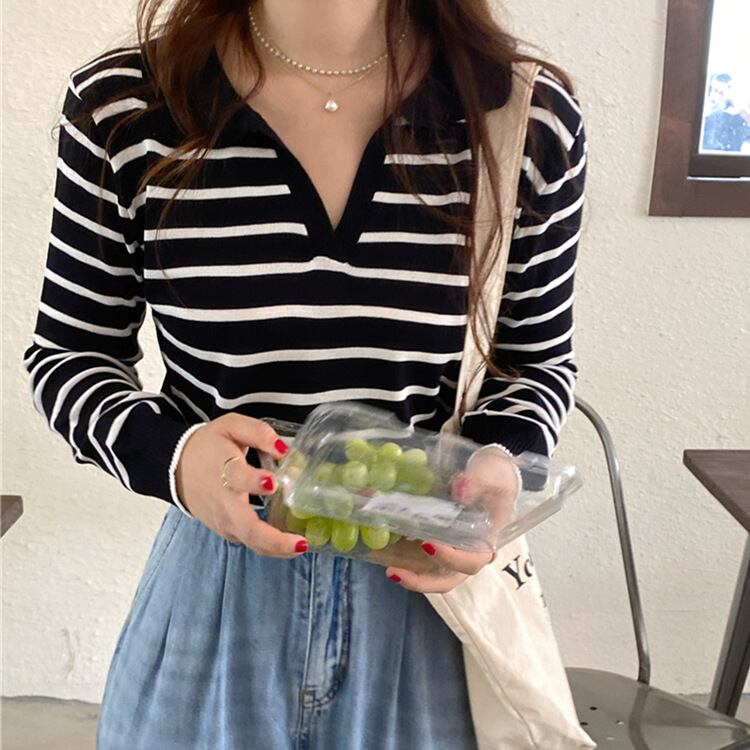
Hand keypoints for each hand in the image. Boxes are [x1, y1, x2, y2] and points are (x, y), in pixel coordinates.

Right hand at [175, 413, 307, 557]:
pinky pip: (248, 542)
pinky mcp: (225, 529)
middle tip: (300, 543)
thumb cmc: (208, 446)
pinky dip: (269, 547)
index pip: (237, 477)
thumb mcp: (232, 426)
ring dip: (276, 548)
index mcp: (225, 469)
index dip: (255, 482)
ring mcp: (223, 519)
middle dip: (274, 539)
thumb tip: (284, 449)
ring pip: (250, 541)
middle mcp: (223, 500)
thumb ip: (259, 433)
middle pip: (246, 526)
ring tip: (301, 547)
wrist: (177, 466)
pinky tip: (288, 546)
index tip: (273, 483)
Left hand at [385, 446, 519, 592]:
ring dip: (413, 576)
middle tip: (395, 571)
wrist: (491, 473)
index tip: (427, 544)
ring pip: (436, 575)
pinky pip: (425, 560)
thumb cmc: (495, 475)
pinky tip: (387, 554)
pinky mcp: (441, 545)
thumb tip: (460, 490)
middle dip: (423, 580)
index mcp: (489, 539)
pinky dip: (408, 561)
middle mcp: (473, 552)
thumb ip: (477, 481)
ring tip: (390, 570)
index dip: (451, 558)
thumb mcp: (491, 472)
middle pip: (451, 578)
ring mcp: (456, 551)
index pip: (473, 559)